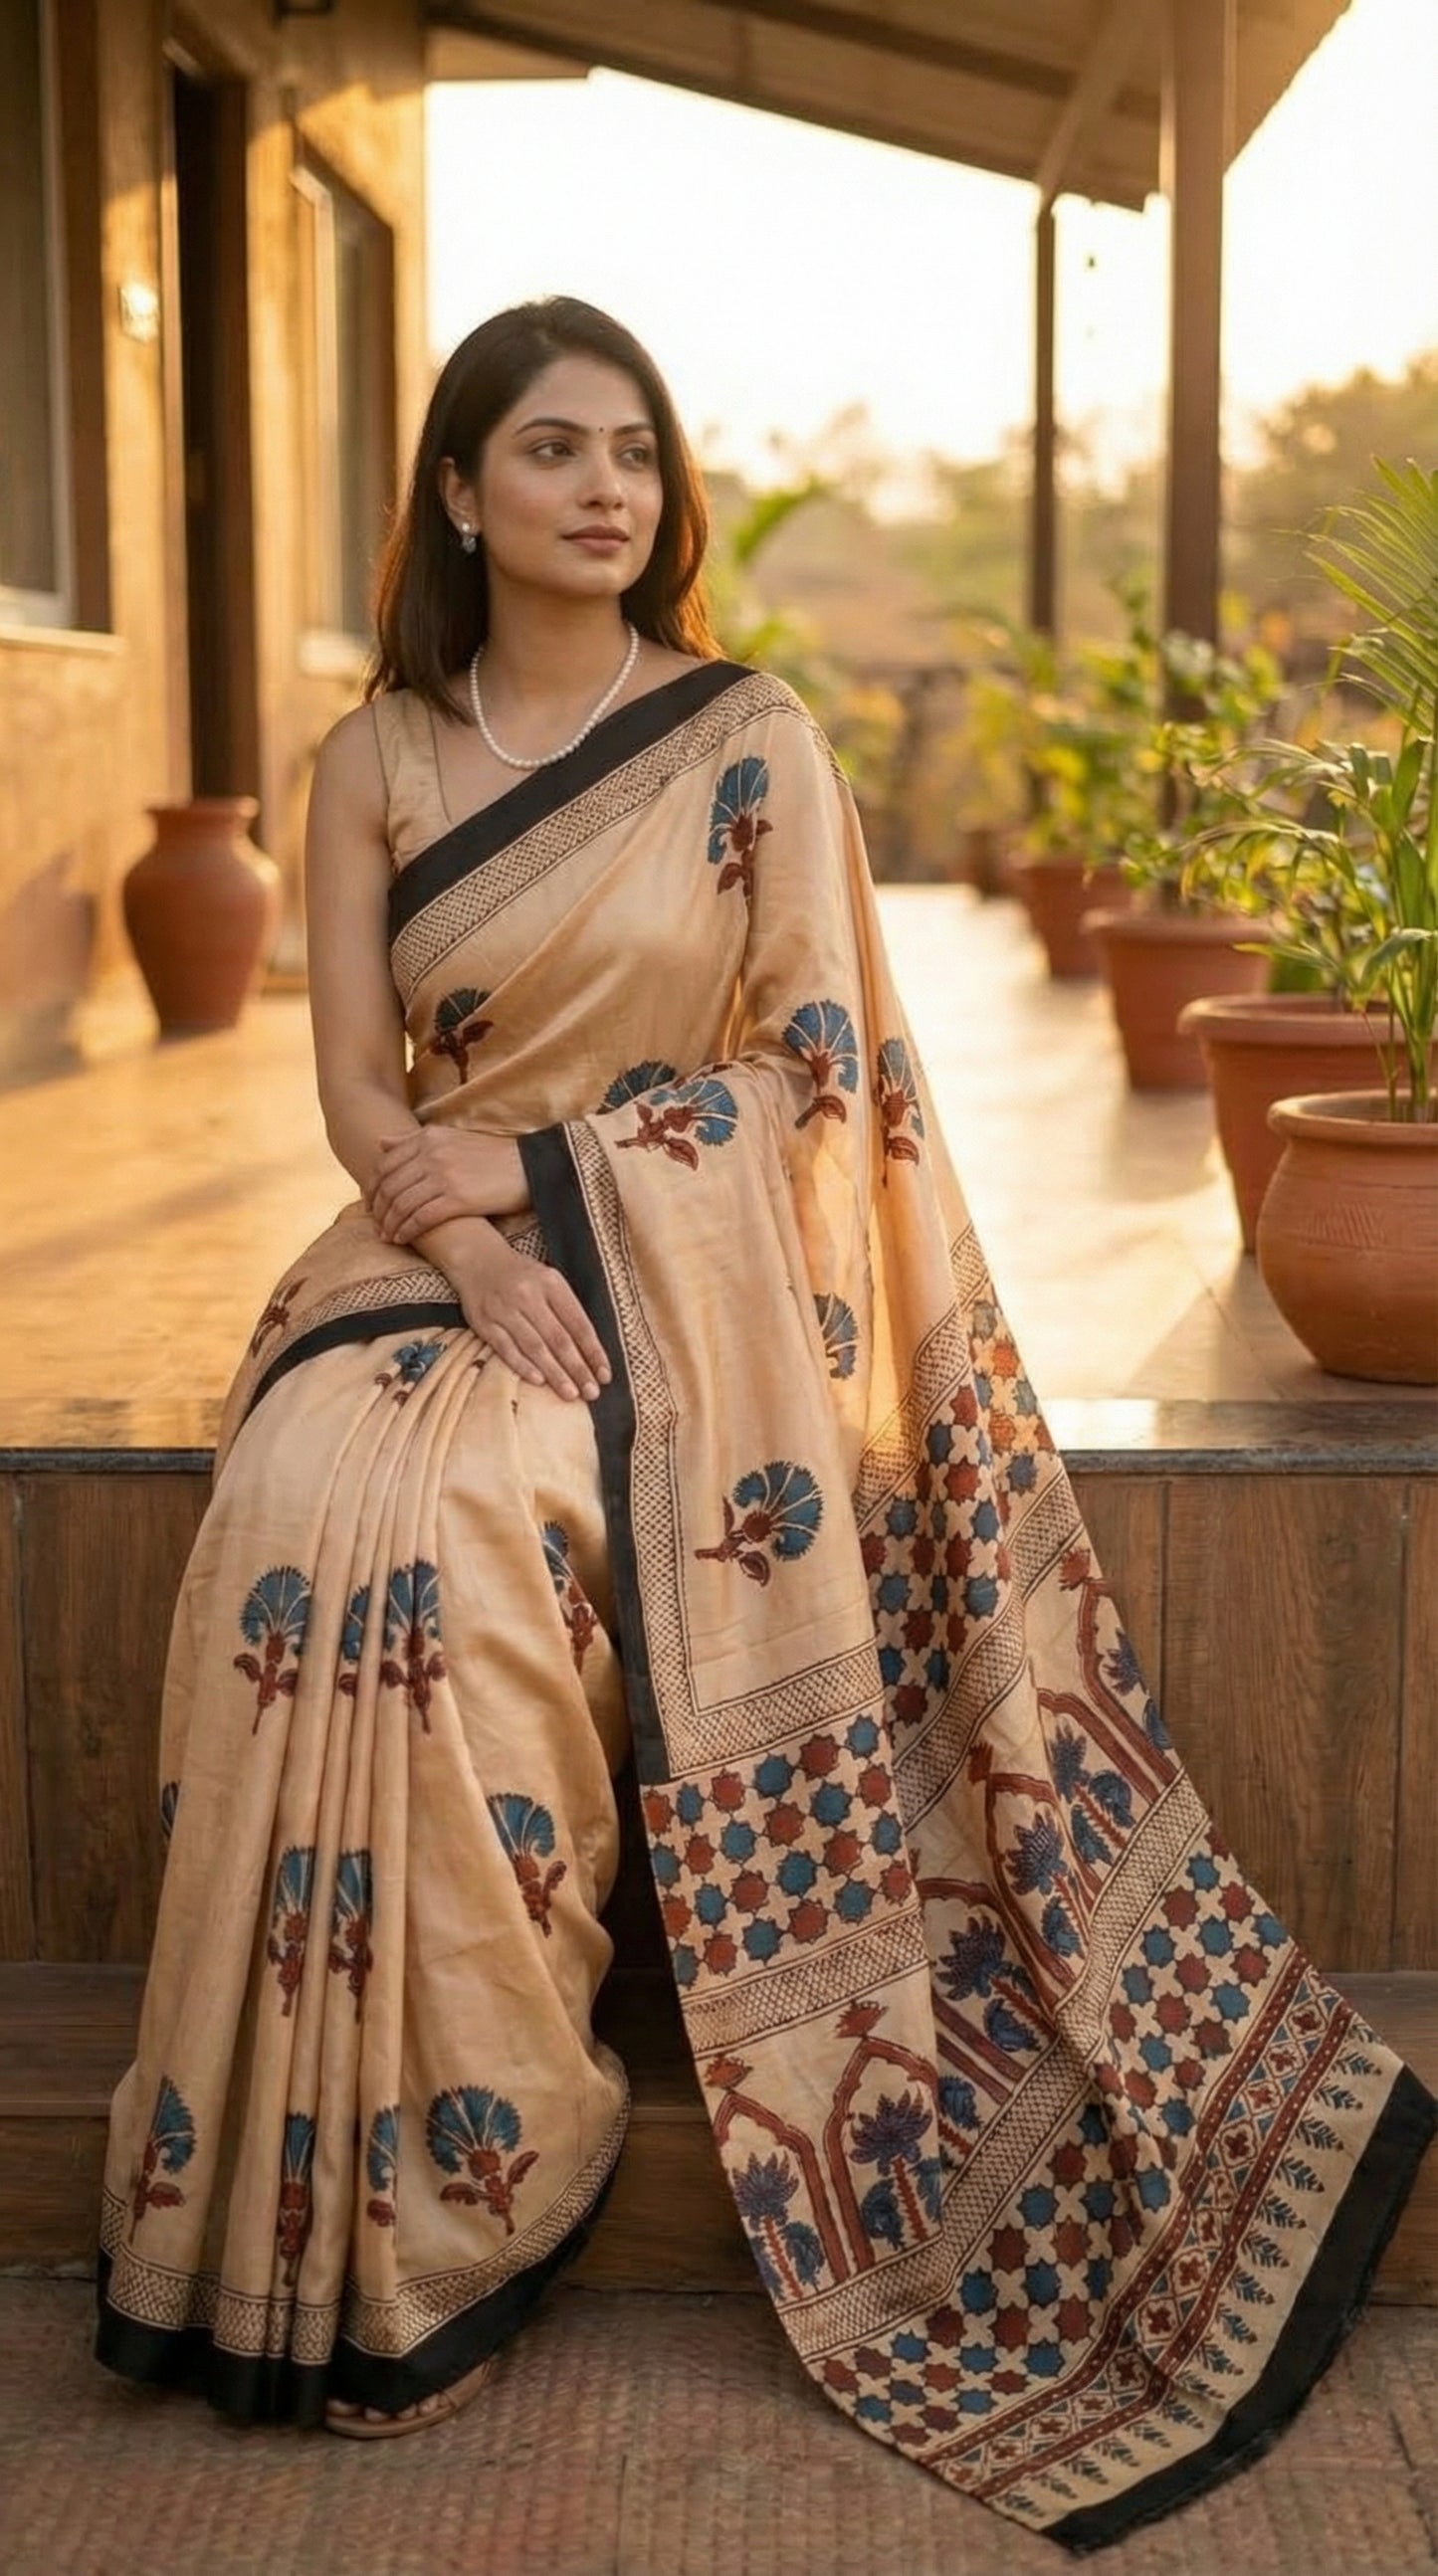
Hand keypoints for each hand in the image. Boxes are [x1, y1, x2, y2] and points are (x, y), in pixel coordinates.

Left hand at [369, 1127, 528, 1242]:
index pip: (385, 1164)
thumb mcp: (450, 1138)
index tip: (370, 1204)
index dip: (372, 1187)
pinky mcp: (457, 1198)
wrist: (528, 1166)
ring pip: (402, 1204)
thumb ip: (413, 1140)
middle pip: (389, 1186)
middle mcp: (432, 1154)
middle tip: (376, 1225)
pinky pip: (421, 1218)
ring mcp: (443, 1176)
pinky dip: (407, 1231)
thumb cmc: (491, 1155)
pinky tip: (402, 1239)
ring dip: (390, 1224)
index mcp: (428, 1138)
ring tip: (387, 1236)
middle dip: (378, 1210)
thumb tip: (380, 1142)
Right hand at [449, 1226, 611, 1403]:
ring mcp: (505, 1309)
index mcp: (552, 1284)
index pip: (578, 1324)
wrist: (477, 1259)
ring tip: (570, 1393)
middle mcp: (529, 1296)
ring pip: (534, 1346)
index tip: (605, 1375)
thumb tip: (589, 1353)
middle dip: (577, 1368)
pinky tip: (538, 1381)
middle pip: (558, 1339)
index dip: (593, 1352)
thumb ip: (567, 1311)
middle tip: (591, 1393)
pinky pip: (506, 1348)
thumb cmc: (521, 1276)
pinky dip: (523, 1366)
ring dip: (554, 1373)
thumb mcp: (549, 1281)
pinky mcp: (484, 1322)